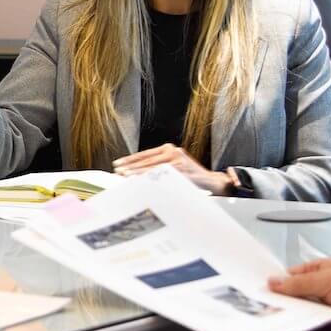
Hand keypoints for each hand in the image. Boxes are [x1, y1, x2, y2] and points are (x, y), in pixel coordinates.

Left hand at [112, 143, 229, 193]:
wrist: (214, 181)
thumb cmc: (192, 176)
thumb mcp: (175, 165)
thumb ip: (159, 166)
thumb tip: (135, 172)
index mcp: (170, 149)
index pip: (145, 154)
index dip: (130, 159)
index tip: (118, 164)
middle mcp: (173, 152)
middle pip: (147, 161)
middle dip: (130, 167)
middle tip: (117, 171)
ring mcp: (179, 162)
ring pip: (153, 168)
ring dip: (137, 173)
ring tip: (124, 176)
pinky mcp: (184, 173)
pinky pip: (163, 177)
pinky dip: (151, 179)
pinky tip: (142, 182)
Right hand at [268, 258, 330, 330]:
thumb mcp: (327, 280)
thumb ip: (297, 284)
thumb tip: (273, 282)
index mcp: (321, 273)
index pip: (292, 278)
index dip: (279, 285)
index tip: (264, 294)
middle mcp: (324, 294)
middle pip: (296, 303)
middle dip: (291, 308)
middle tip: (279, 312)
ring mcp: (330, 314)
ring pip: (305, 322)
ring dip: (309, 322)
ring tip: (319, 319)